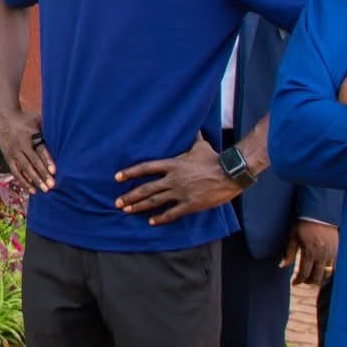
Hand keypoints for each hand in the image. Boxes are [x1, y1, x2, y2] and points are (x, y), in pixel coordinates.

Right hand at [0, 108, 55, 194]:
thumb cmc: (25, 119)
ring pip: (24, 169)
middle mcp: (20, 145)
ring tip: (44, 190)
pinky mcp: (8, 158)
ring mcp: (13, 153)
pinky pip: (16, 172)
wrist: (4, 118)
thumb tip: (66, 130)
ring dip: (34, 181)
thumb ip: (48, 127)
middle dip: (42, 175)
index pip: (39, 150)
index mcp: (29, 135)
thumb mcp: (37, 119)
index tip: (54, 171)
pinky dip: (23, 182)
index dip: (47, 160)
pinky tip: (31, 190)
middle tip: (52, 186)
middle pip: (32, 162)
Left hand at [115, 135, 239, 224]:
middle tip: (117, 202)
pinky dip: (161, 218)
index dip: (130, 172)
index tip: (117, 177)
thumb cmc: (214, 158)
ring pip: (155, 201)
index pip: (146, 168)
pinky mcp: (190, 204)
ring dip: (139, 207)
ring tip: (127, 211)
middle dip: (130, 196)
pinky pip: (172, 213)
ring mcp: (181, 192)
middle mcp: (173, 179)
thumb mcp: (201, 145)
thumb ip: (193, 137)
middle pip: (146, 188)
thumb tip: (193, 124)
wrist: (230, 173)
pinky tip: (151, 222)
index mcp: (172, 164)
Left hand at [279, 221, 338, 286]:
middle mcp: (321, 255)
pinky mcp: (337, 251)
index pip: (304, 273)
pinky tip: (322, 271)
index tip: (294, 282)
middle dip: (308, 281)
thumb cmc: (303, 225)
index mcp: (309, 252)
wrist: (319, 214)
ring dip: (319, 278)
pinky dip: (328, 272)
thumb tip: (281, 266)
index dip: (298, 280)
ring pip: (327, 274)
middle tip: (302, 280)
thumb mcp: (293, 237)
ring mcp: (331, 254)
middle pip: (316, 277)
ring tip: (312, 276)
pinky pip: (334, 267)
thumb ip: (289, 253)